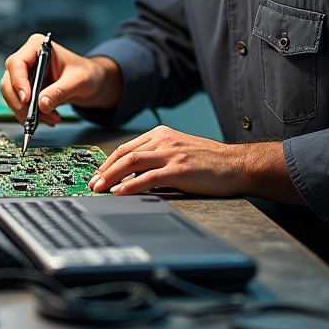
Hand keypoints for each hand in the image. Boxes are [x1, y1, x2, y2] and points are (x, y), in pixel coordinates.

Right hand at [1, 36, 120, 126]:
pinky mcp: (27, 90)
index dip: (18, 82)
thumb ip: (59, 91)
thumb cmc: (86, 73)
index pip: (17, 63)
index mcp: (37, 47)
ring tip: (49, 119)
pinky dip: (30, 115)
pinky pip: (20, 104)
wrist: (91, 82)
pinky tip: (47, 118)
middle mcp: (27, 59)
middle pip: (10, 82)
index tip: (27, 99)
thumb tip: (42, 104)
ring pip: (12, 96)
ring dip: (27, 112)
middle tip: (35, 117)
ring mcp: (25, 75)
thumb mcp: (77, 81)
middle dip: (21, 103)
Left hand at [88, 125, 303, 203]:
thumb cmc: (210, 163)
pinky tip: (120, 192)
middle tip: (91, 185)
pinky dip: (131, 185)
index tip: (96, 176)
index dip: (108, 163)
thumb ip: (157, 159)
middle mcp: (164, 140)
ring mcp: (172, 154)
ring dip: (111, 177)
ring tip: (99, 190)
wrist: (237, 165)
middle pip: (125, 154)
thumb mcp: (179, 153)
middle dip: (104, 171)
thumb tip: (131, 177)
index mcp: (162, 135)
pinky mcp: (181, 170)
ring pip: (133, 162)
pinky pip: (150, 177)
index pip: (127, 147)